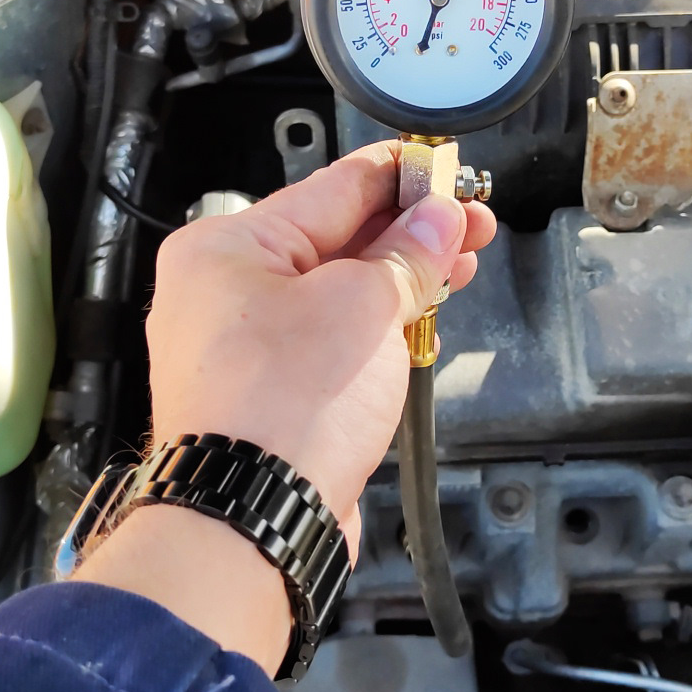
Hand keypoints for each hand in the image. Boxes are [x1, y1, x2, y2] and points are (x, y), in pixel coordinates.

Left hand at [74, 141, 496, 671]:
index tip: (448, 169)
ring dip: (398, 280)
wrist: (249, 522)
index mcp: (226, 247)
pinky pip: (324, 343)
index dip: (403, 175)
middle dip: (409, 232)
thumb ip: (406, 254)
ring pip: (332, 294)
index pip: (333, 187)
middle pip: (333, 240)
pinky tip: (415, 320)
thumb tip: (436, 220)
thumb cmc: (280, 413)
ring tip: (457, 268)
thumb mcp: (363, 306)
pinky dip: (372, 329)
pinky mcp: (263, 399)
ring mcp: (239, 350)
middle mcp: (220, 292)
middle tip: (471, 224)